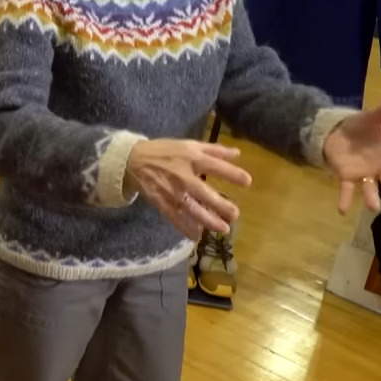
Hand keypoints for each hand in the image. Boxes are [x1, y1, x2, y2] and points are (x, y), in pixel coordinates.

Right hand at [125, 139, 252, 239]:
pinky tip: (197, 236)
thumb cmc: (164, 151)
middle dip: (219, 204)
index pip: (215, 166)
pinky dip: (185, 228)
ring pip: (190, 209)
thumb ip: (213, 150)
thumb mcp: (189, 144)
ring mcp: (172, 192)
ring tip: (222, 229)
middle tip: (235, 214)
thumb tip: (237, 153)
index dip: (231, 173)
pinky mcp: (162, 203)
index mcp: (191, 158)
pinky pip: (175, 217)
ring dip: (207, 220)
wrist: (132, 161)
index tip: (247, 182)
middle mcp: (183, 176)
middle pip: (203, 192)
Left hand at [323, 97, 380, 213]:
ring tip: (373, 207)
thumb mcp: (374, 117)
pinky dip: (345, 200)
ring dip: (371, 198)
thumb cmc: (363, 127)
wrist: (339, 132)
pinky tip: (342, 210)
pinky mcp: (347, 176)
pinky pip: (346, 189)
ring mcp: (365, 174)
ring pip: (370, 188)